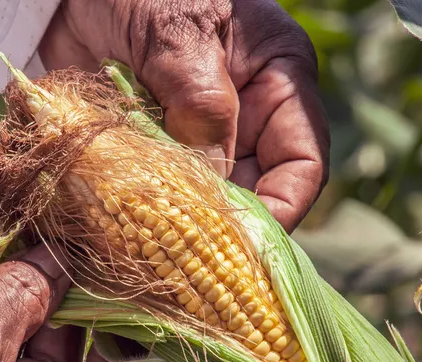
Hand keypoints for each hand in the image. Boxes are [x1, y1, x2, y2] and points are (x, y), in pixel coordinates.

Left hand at [38, 0, 329, 231]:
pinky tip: (118, 233)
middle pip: (251, 192)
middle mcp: (244, 116)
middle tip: (186, 264)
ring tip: (150, 255)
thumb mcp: (178, 36)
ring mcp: (194, 134)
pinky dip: (139, 214)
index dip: (281, 209)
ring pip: (202, 200)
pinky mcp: (149, 147)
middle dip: (223, 229)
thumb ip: (201, 106)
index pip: (302, 164)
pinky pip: (155, 193)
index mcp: (277, 82)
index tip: (245, 246)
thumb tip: (211, 186)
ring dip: (177, 227)